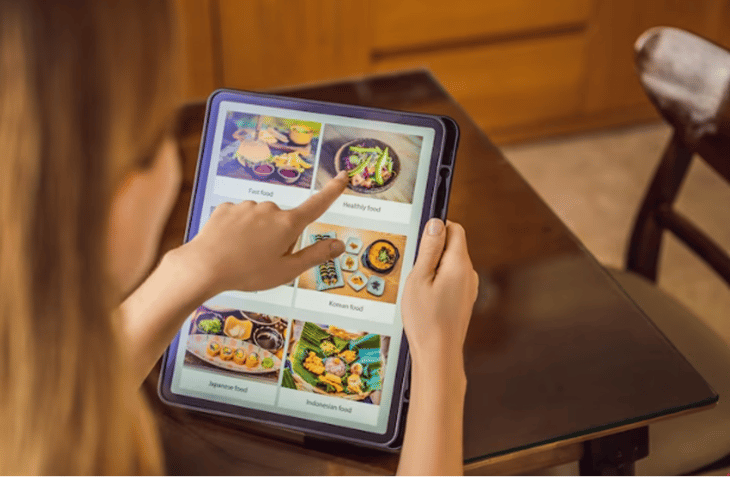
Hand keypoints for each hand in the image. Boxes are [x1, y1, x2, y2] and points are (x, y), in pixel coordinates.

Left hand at [175, 172, 347, 295]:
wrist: (204, 266)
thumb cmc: (247, 272)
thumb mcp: (287, 271)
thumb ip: (315, 255)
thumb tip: (339, 245)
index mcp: (288, 224)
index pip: (317, 205)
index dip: (332, 191)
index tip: (342, 177)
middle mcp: (270, 209)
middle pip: (283, 222)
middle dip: (279, 237)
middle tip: (265, 260)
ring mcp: (247, 207)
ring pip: (260, 220)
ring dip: (257, 234)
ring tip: (244, 256)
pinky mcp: (228, 208)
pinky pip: (241, 219)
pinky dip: (238, 231)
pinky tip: (230, 246)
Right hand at [401, 219, 477, 368]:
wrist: (438, 354)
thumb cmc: (425, 318)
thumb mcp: (419, 278)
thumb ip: (429, 249)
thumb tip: (436, 223)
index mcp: (459, 264)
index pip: (454, 229)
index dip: (436, 228)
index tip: (418, 240)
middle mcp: (469, 273)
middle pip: (452, 246)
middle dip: (432, 250)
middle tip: (412, 267)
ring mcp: (469, 288)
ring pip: (450, 264)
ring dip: (433, 268)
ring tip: (416, 286)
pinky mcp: (464, 300)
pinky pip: (451, 280)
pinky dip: (437, 282)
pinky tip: (424, 298)